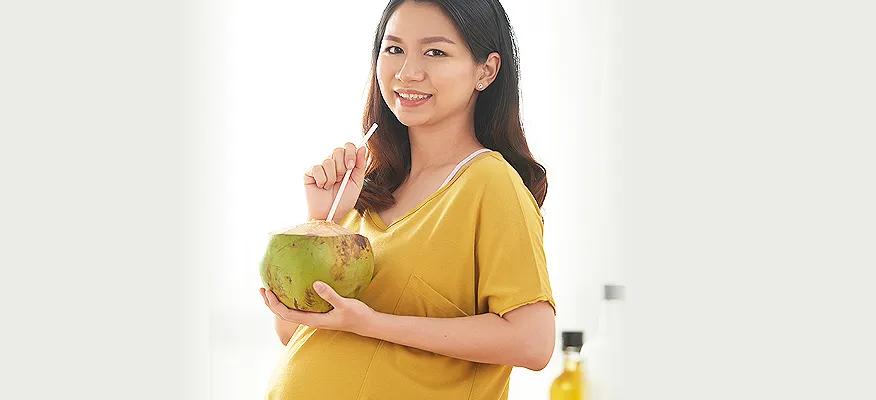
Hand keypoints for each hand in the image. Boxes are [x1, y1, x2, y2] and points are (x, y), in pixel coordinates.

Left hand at [259, 282, 375, 335]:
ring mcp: (314, 317)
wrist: (366, 324)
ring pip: (291, 311)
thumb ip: (330, 295)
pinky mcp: (319, 313)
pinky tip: (292, 290)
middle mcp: (311, 320)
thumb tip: (315, 283)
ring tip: (271, 289)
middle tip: (262, 288)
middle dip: (271, 303)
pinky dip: (291, 300)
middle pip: (284, 314)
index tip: (268, 291)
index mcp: (313, 320)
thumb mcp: (344, 304)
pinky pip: (300, 307)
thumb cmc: (356, 315)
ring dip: (279, 302)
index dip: (275, 304)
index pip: (287, 314)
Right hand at [304, 142, 368, 222]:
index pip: (348, 146)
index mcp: (345, 162)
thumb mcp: (356, 184)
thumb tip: (362, 147)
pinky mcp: (309, 172)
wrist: (330, 214)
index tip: (351, 166)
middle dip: (342, 167)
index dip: (350, 152)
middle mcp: (332, 162)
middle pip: (337, 150)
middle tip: (340, 179)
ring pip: (328, 161)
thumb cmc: (343, 201)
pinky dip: (322, 180)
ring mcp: (320, 166)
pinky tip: (321, 187)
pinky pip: (317, 168)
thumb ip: (360, 166)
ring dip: (332, 177)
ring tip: (330, 187)